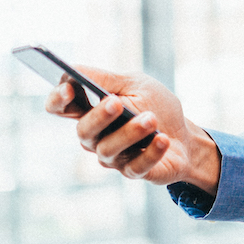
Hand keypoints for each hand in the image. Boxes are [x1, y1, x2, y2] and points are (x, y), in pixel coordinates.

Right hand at [45, 65, 220, 191]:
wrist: (185, 136)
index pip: (61, 107)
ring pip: (109, 148)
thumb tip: (72, 71)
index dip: (58, 99)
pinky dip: (151, 152)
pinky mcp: (132, 172)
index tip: (68, 89)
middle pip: (84, 130)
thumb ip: (105, 80)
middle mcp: (96, 136)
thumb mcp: (135, 84)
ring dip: (131, 132)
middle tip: (116, 103)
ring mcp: (112, 157)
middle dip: (99, 116)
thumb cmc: (156, 106)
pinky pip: (135, 165)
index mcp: (90, 111)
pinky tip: (162, 139)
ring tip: (151, 119)